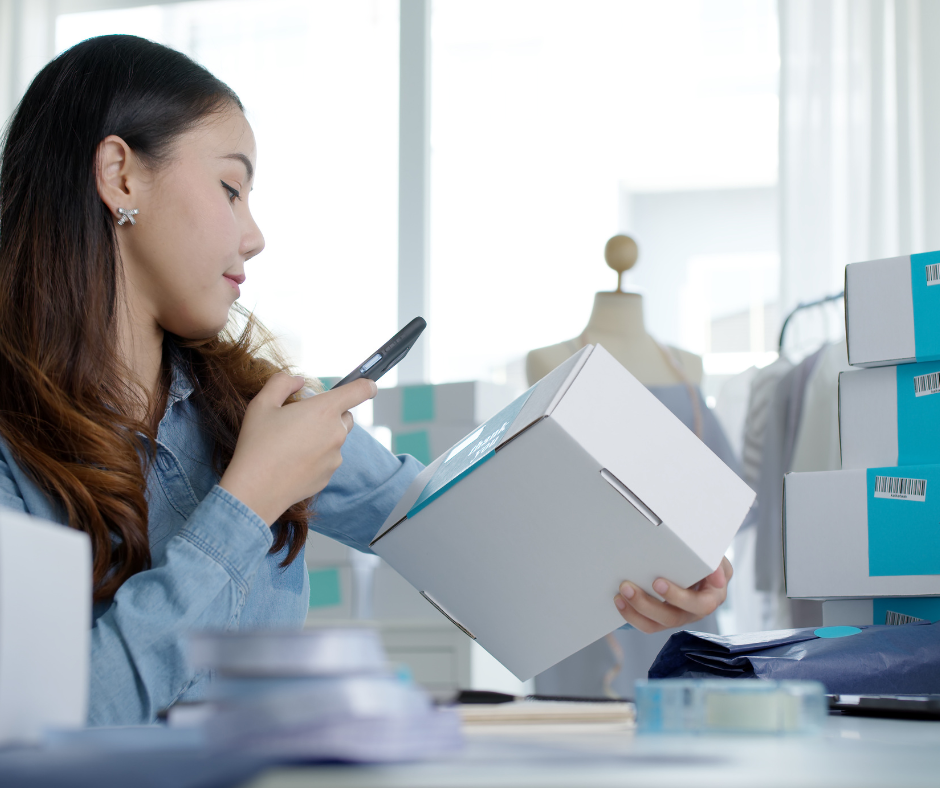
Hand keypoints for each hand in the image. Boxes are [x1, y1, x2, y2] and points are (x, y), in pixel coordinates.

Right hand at [219, 374, 376, 525]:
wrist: (255, 490)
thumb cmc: (258, 444)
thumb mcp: (262, 403)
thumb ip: (283, 383)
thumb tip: (299, 381)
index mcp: (324, 410)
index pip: (361, 391)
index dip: (366, 385)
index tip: (368, 385)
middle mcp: (336, 433)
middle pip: (345, 416)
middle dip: (329, 414)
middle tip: (301, 420)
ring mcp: (335, 457)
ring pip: (334, 439)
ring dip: (321, 437)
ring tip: (291, 444)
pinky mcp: (329, 475)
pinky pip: (327, 460)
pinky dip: (316, 457)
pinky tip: (292, 461)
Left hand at [612, 557, 733, 633]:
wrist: (697, 560)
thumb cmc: (706, 557)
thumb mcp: (715, 555)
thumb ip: (715, 562)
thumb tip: (717, 576)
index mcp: (713, 596)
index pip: (701, 604)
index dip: (678, 597)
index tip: (657, 583)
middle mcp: (696, 610)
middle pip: (674, 617)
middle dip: (649, 604)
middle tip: (628, 587)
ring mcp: (680, 616)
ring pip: (658, 623)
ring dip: (637, 609)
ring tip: (622, 592)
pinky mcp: (665, 619)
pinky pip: (648, 625)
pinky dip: (632, 615)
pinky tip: (620, 601)